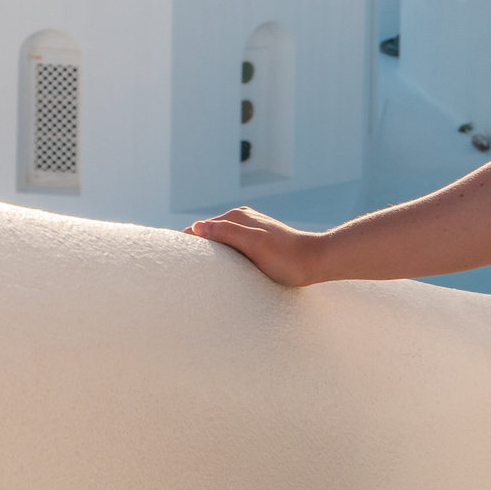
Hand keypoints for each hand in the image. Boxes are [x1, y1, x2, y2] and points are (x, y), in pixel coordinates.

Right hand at [186, 206, 326, 287]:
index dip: (186, 244)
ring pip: (218, 240)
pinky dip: (221, 255)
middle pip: (207, 233)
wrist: (316, 261)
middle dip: (194, 248)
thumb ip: (228, 233)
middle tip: (179, 271)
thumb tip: (197, 227)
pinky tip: (221, 269)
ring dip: (208, 253)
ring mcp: (249, 229)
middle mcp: (240, 219)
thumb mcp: (255, 245)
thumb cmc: (286, 258)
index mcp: (236, 217)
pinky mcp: (256, 241)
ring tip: (196, 272)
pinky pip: (231, 246)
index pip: (199, 229)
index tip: (174, 262)